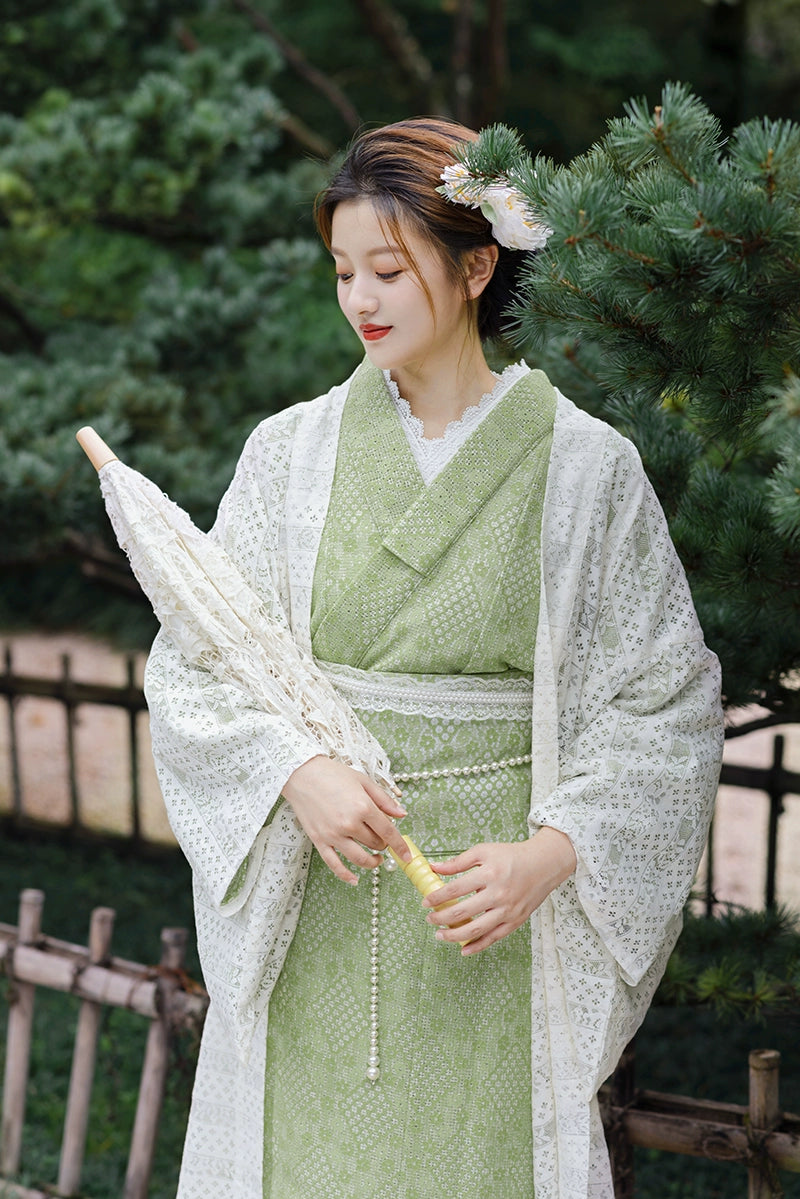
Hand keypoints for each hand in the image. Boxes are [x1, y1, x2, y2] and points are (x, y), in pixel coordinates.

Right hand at [281, 755, 411, 884]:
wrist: (302, 774)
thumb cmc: (332, 774)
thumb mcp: (363, 781)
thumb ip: (384, 800)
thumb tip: (402, 814)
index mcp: (363, 807)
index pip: (388, 833)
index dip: (400, 846)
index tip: (407, 856)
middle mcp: (349, 824)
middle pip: (375, 844)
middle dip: (383, 844)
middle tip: (381, 837)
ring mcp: (333, 835)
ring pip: (360, 859)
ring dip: (372, 862)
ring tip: (376, 859)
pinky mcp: (319, 840)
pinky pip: (335, 865)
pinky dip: (346, 875)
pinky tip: (355, 879)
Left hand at [422, 827, 576, 954]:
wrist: (544, 864)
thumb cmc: (512, 856)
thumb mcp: (484, 851)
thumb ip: (458, 861)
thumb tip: (434, 867)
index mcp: (489, 874)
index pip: (455, 889)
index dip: (437, 897)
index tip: (425, 902)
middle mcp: (498, 894)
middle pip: (463, 911)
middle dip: (441, 918)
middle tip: (429, 919)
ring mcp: (508, 910)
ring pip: (477, 929)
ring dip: (454, 935)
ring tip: (439, 935)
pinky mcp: (515, 921)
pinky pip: (494, 938)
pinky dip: (477, 946)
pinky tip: (463, 949)